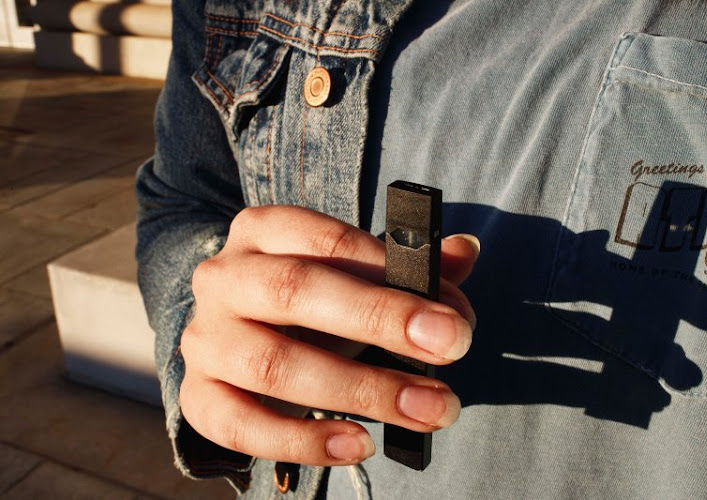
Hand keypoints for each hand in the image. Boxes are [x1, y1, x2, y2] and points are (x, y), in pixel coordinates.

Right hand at [179, 206, 477, 465]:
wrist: (235, 333)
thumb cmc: (310, 301)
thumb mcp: (353, 275)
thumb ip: (408, 265)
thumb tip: (465, 251)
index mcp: (263, 230)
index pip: (328, 239)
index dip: (392, 272)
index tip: (451, 312)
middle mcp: (224, 277)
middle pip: (295, 291)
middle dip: (379, 320)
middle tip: (450, 350)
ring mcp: (206, 339)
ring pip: (274, 364)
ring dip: (360, 390)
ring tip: (427, 409)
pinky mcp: (199, 396)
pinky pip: (241, 426)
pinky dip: (303, 441)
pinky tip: (360, 445)